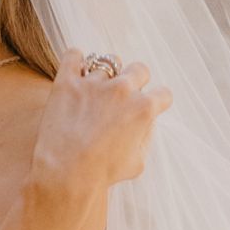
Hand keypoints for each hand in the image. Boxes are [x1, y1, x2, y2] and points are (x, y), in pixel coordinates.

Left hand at [31, 51, 169, 205]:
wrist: (66, 172)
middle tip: (123, 95)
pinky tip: (76, 70)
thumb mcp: (137, 163)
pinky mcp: (68, 81)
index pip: (164, 93)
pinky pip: (73, 55)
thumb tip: (144, 124)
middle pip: (139, 69)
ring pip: (106, 63)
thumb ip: (144, 138)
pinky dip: (75, 59)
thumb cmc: (102, 173)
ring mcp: (94, 82)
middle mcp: (122, 90)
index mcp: (143, 109)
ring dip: (104, 75)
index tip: (151, 106)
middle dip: (135, 80)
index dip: (158, 101)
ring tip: (95, 89)